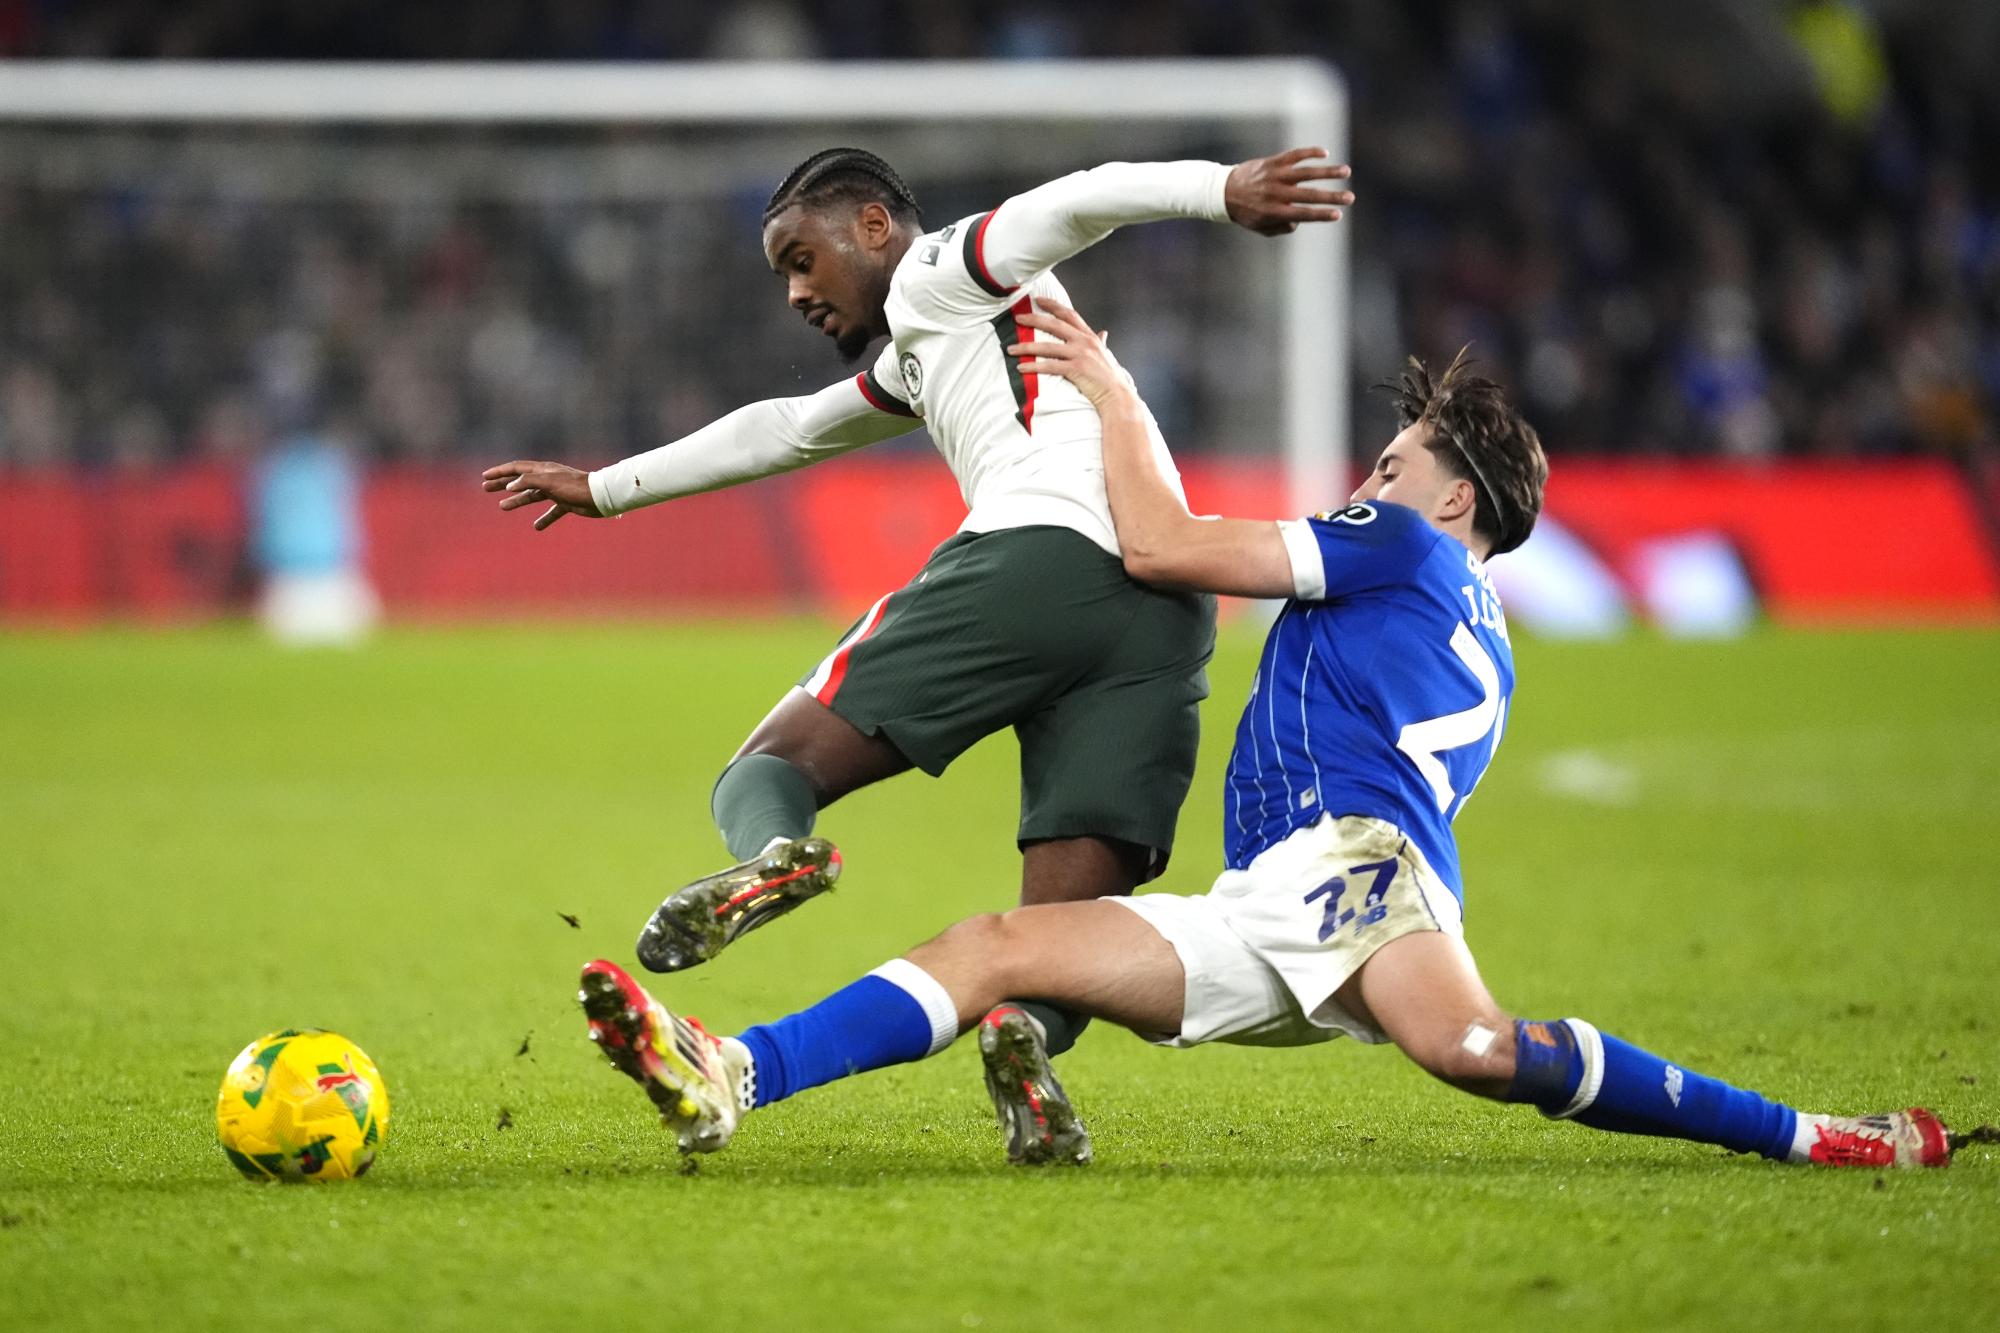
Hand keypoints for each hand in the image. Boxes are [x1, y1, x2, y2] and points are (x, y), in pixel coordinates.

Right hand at [480, 460, 602, 530]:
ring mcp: (556, 491)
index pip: (516, 468)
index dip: (500, 472)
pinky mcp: (566, 503)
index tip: (485, 476)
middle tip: (486, 488)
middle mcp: (548, 478)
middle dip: (503, 484)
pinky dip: (544, 519)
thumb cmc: (575, 487)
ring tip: (502, 507)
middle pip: (520, 480)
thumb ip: (528, 482)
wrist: (600, 496)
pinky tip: (537, 527)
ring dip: (517, 501)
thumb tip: (510, 486)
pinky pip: (552, 512)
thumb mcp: (549, 482)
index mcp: (543, 470)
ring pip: (532, 495)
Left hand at [1007, 299, 1137, 409]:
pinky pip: (1049, 366)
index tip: (1038, 300)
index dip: (1053, 305)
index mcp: (1090, 337)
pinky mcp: (1076, 369)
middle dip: (1034, 319)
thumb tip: (1104, 333)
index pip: (1069, 314)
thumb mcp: (1106, 355)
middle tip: (1018, 319)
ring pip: (1047, 346)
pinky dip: (1033, 366)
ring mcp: (1080, 355)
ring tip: (1010, 349)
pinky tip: (1021, 367)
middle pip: (1055, 325)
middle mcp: (1085, 342)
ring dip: (1026, 347)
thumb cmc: (1110, 378)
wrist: (1117, 396)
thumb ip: (1101, 343)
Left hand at [1224, 147, 1352, 235]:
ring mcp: (1275, 175)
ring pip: (1306, 172)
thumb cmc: (1246, 213)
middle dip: (1332, 197)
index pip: (1304, 214)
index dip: (1322, 214)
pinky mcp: (1272, 162)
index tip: (1338, 214)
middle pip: (1309, 195)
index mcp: (1274, 212)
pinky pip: (1294, 155)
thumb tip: (1301, 218)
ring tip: (1346, 172)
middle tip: (1350, 198)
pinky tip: (1325, 154)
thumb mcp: (1262, 228)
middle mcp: (1276, 193)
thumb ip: (1283, 227)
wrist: (1223, 191)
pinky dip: (1310, 153)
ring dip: (1328, 172)